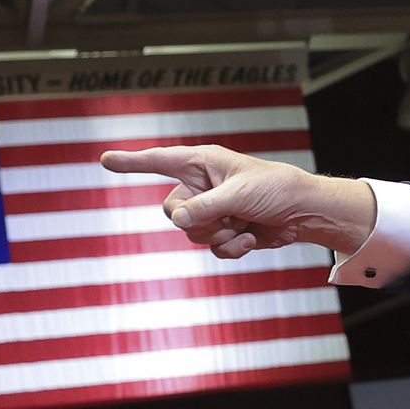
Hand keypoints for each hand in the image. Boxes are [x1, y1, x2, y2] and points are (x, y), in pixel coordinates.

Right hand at [98, 145, 376, 259]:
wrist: (304, 213)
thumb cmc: (276, 189)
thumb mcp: (238, 194)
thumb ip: (204, 207)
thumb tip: (176, 220)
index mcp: (202, 163)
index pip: (159, 162)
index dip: (132, 163)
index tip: (105, 160)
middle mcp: (202, 186)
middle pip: (171, 211)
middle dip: (198, 220)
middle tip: (226, 215)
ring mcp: (212, 211)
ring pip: (191, 234)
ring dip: (219, 235)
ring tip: (244, 224)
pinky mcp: (224, 231)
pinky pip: (211, 248)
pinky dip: (231, 247)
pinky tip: (252, 237)